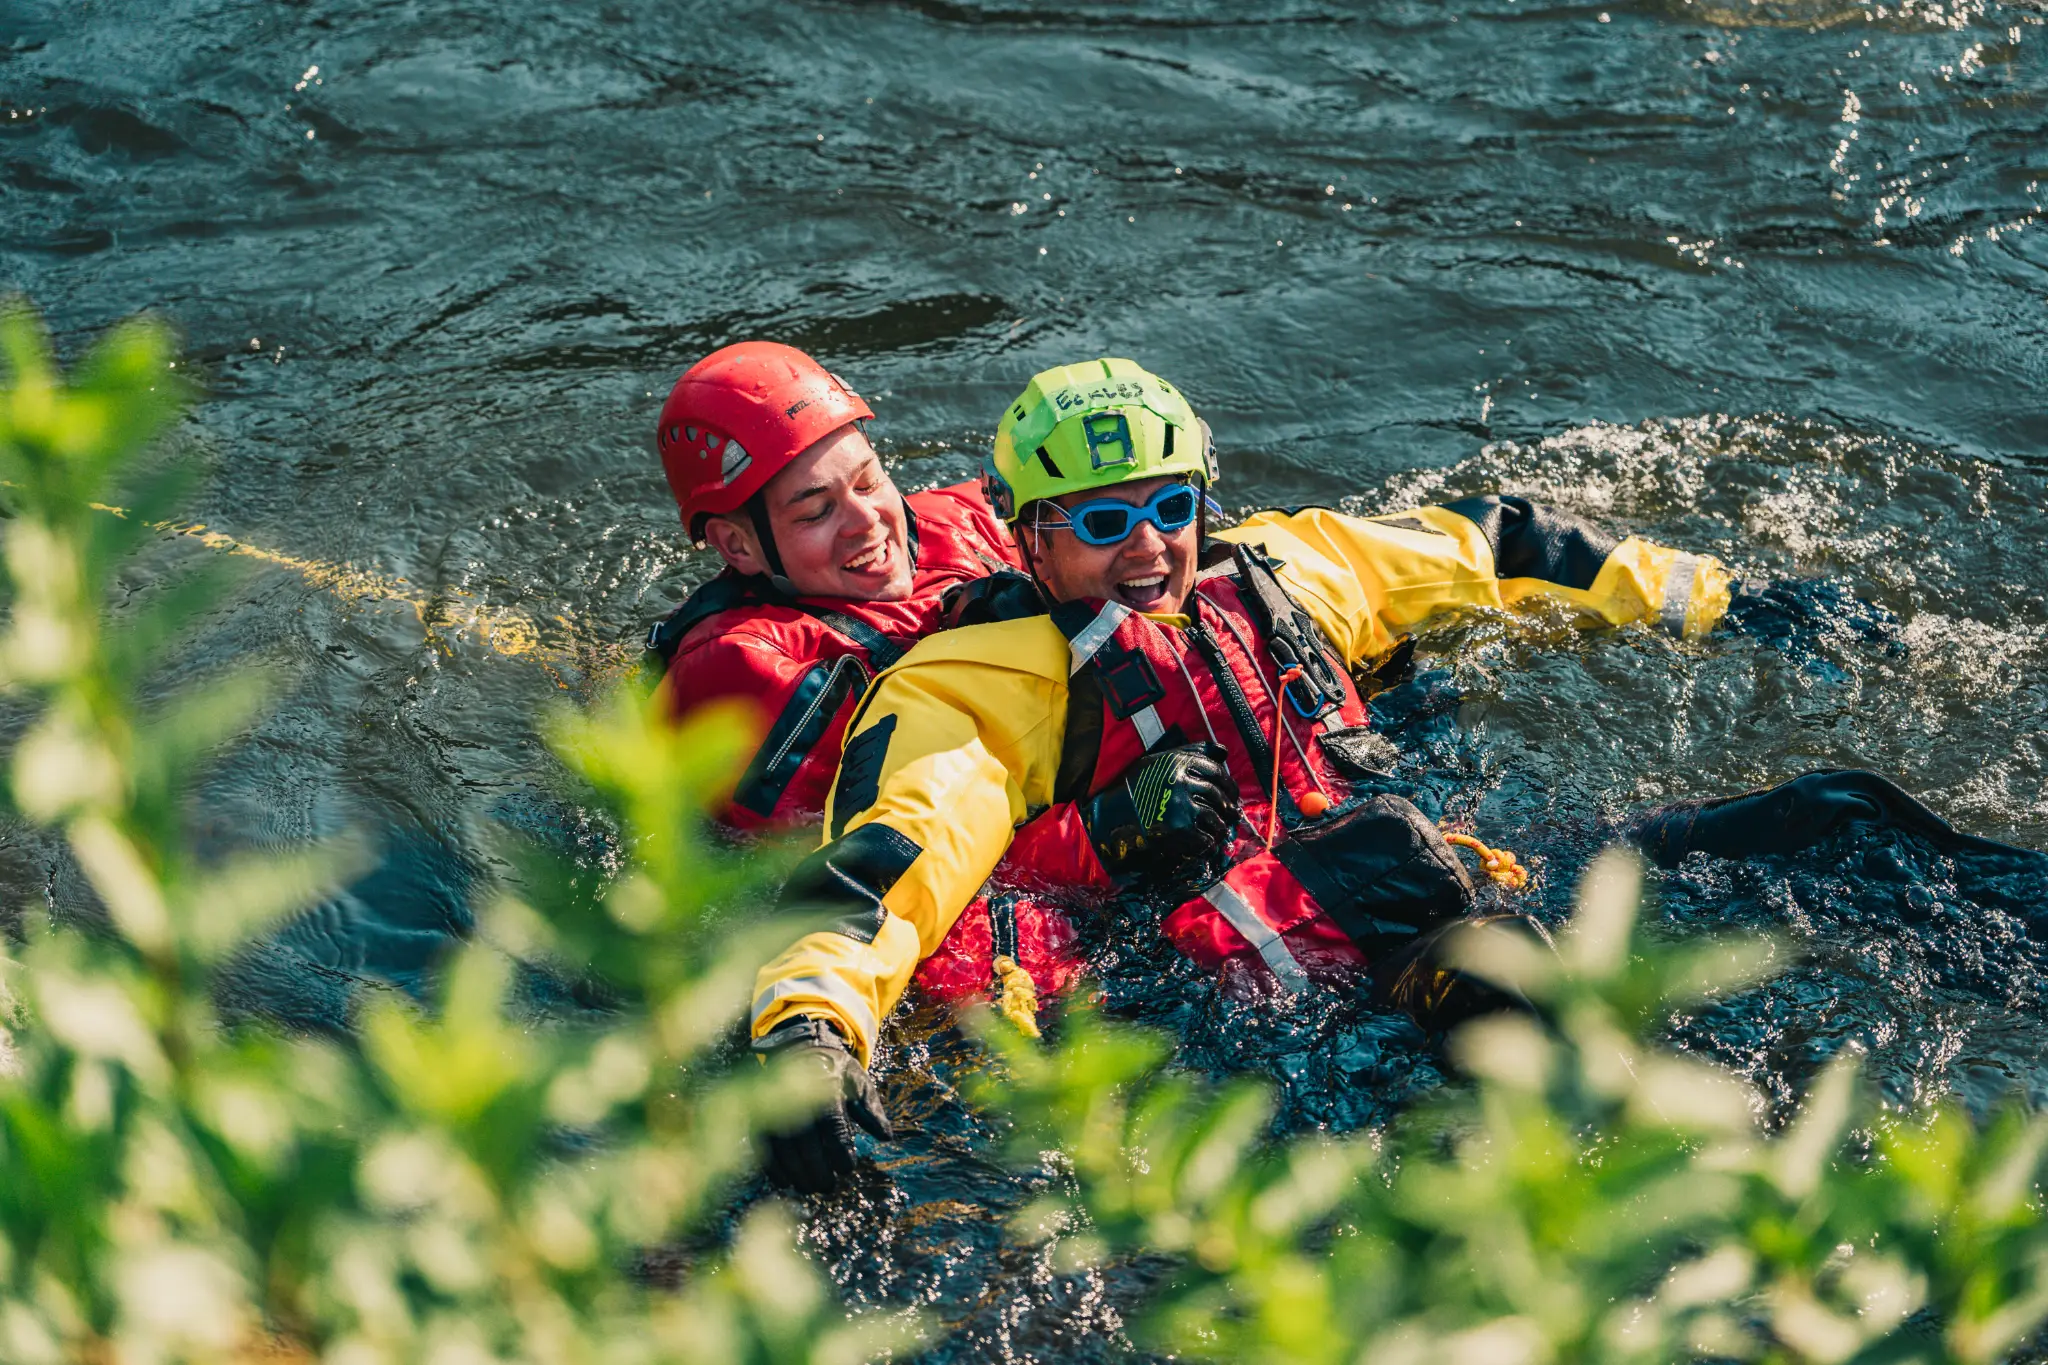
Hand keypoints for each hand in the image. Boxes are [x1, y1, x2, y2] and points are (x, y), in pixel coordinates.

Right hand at [752, 1016, 892, 1193]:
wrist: (801, 1049)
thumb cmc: (837, 1072)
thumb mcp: (860, 1084)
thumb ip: (872, 1112)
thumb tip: (887, 1137)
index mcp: (828, 1092)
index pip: (834, 1129)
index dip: (840, 1153)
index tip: (848, 1168)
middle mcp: (799, 1101)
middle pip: (807, 1145)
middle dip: (818, 1171)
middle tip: (828, 1187)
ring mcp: (776, 1108)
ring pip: (784, 1150)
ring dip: (797, 1174)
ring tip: (810, 1188)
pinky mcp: (762, 1116)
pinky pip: (764, 1147)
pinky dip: (774, 1168)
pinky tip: (786, 1182)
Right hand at [1080, 742, 1237, 879]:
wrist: (1111, 816)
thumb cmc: (1136, 787)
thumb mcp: (1159, 761)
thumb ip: (1191, 752)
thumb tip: (1224, 750)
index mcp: (1177, 762)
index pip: (1215, 770)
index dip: (1228, 783)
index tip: (1231, 793)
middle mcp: (1181, 781)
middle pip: (1218, 794)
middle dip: (1228, 806)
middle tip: (1232, 814)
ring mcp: (1180, 805)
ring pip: (1215, 817)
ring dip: (1221, 826)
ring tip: (1221, 830)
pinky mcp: (1178, 828)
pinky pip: (1205, 837)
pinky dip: (1209, 843)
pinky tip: (1206, 843)